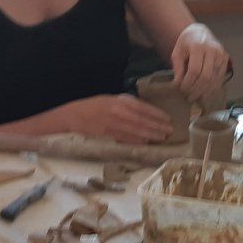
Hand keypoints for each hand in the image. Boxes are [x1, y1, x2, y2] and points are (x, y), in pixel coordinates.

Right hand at [57, 94, 175, 144]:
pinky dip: (137, 141)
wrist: (73, 115)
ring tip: (162, 137)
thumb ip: (127, 104)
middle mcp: (117, 112)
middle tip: (170, 131)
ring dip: (150, 135)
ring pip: (135, 131)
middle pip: (141, 120)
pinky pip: (125, 139)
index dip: (156, 114)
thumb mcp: (111, 99)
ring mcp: (112, 124)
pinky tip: (146, 143)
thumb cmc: (94, 106)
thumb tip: (145, 110)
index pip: (142, 108)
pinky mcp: (107, 135)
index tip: (167, 119)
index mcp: (119, 101)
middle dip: (157, 126)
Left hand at [171, 23, 230, 105]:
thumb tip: (178, 85)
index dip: (188, 83)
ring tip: (195, 97)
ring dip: (204, 91)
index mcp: (198, 46)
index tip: (181, 89)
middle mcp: (212, 50)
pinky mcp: (226, 59)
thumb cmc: (186, 43)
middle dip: (196, 89)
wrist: (200, 32)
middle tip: (188, 97)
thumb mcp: (177, 52)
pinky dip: (213, 87)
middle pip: (206, 76)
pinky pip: (220, 77)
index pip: (194, 70)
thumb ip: (178, 68)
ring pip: (214, 79)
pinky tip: (205, 93)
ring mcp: (221, 55)